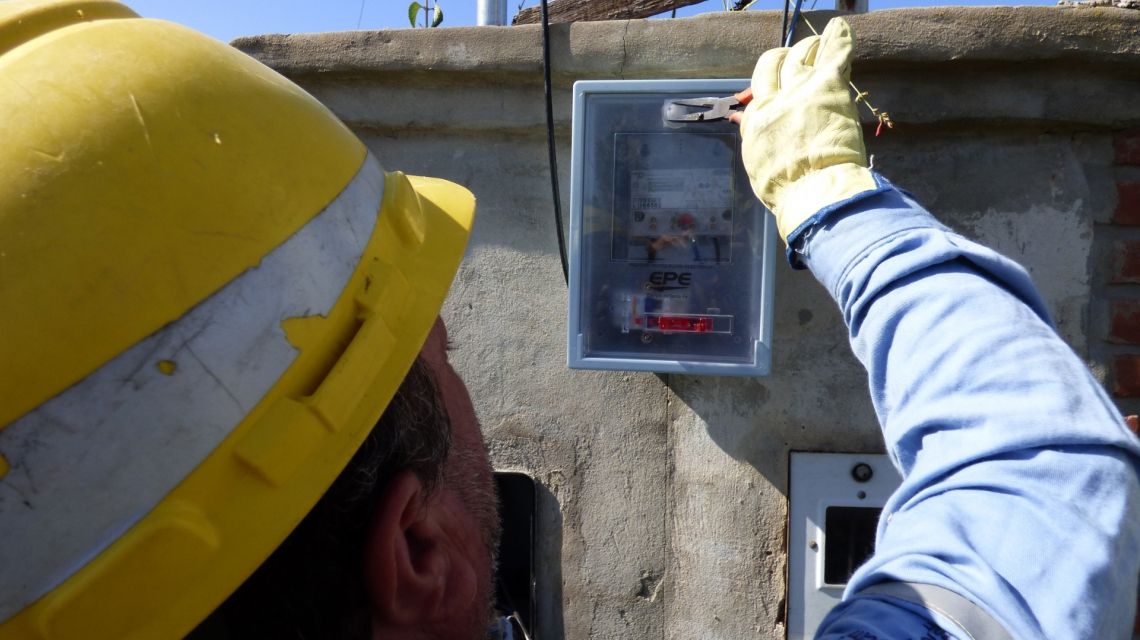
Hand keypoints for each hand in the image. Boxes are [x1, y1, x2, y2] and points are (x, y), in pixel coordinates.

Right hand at [732, 18, 875, 241]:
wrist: (813, 190)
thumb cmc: (786, 187)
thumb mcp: (758, 161)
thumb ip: (753, 134)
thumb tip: (741, 118)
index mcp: (758, 118)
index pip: (759, 86)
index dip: (768, 80)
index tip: (777, 83)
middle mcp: (776, 98)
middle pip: (776, 63)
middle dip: (785, 58)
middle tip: (798, 58)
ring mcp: (802, 89)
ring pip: (802, 54)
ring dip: (810, 47)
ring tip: (818, 45)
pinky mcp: (829, 87)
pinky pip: (834, 53)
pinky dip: (839, 38)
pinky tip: (841, 27)